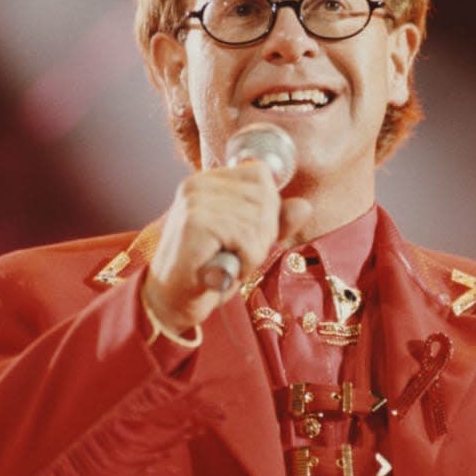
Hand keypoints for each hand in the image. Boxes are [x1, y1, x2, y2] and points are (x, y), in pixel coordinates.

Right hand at [142, 163, 311, 332]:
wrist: (171, 300)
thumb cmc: (209, 269)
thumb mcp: (248, 241)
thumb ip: (275, 222)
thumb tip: (304, 206)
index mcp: (207, 180)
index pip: (261, 175)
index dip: (268, 208)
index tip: (249, 235)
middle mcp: (198, 184)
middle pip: (264, 197)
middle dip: (263, 234)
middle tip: (240, 255)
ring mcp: (194, 202)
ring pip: (258, 221)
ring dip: (254, 252)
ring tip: (231, 263)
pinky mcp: (195, 224)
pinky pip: (247, 240)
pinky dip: (246, 263)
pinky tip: (225, 270)